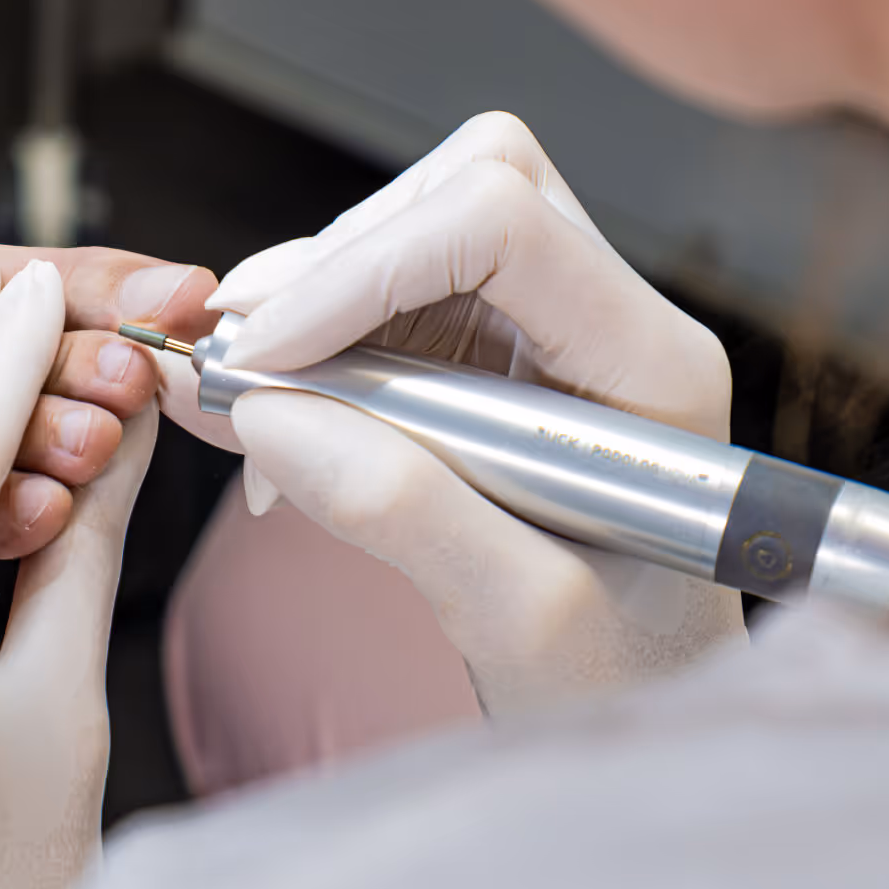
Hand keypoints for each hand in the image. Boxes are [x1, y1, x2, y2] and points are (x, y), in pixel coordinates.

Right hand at [181, 112, 745, 713]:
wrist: (631, 698)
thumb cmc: (613, 676)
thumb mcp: (519, 623)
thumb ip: (401, 511)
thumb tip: (269, 412)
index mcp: (649, 364)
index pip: (501, 223)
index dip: (362, 267)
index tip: (264, 354)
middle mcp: (611, 318)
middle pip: (463, 190)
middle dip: (329, 268)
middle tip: (239, 365)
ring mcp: (553, 328)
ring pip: (416, 228)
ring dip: (313, 303)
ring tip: (250, 406)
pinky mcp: (496, 354)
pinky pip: (390, 297)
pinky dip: (315, 345)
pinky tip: (283, 424)